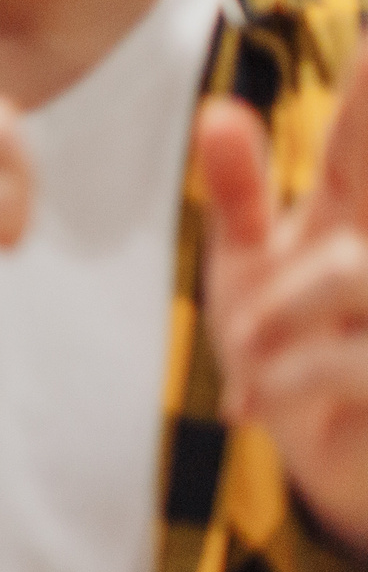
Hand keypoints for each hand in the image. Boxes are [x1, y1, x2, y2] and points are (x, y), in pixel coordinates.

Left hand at [197, 44, 367, 546]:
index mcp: (358, 204)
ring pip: (345, 273)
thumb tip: (219, 113)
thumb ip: (239, 193)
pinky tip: (268, 407)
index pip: (362, 127)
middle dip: (293, 264)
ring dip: (274, 324)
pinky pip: (345, 358)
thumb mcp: (251, 269)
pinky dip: (285, 380)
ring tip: (252, 362)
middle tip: (250, 325)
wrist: (325, 458)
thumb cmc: (291, 354)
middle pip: (360, 167)